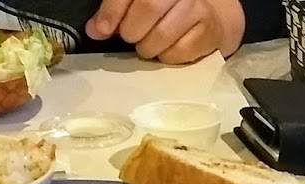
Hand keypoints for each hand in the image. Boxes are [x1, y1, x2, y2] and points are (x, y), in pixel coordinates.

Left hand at [85, 0, 244, 63]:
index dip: (112, 11)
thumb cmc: (166, 9)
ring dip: (147, 47)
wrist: (207, 16)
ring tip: (148, 44)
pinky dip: (166, 57)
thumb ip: (115, 12)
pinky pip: (178, 53)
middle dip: (131, 30)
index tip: (101, 29)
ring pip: (162, 35)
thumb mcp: (138, 3)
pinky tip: (166, 49)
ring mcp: (198, 8)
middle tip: (130, 36)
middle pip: (149, 7)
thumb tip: (96, 29)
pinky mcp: (208, 32)